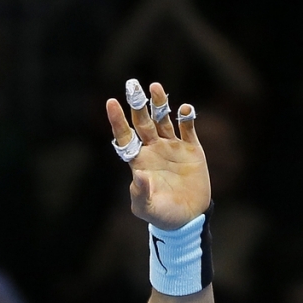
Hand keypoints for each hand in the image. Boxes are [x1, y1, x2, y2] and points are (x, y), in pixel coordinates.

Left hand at [107, 81, 210, 229]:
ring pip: (163, 120)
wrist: (187, 217)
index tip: (111, 102)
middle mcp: (152, 149)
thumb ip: (140, 193)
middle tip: (132, 84)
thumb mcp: (146, 208)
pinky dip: (187, 118)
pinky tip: (185, 109)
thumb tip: (139, 175)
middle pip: (142, 122)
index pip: (125, 136)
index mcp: (138, 160)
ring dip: (160, 103)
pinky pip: (188, 129)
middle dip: (137, 104)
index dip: (118, 120)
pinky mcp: (191, 149)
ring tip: (155, 86)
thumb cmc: (161, 214)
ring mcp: (172, 147)